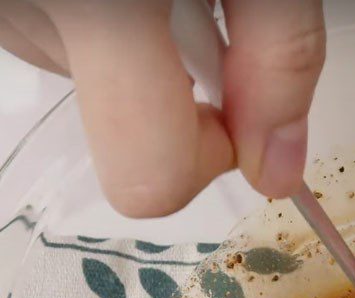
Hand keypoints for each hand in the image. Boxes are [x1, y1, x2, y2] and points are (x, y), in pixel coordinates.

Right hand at [0, 0, 325, 215]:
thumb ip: (282, 57)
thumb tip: (278, 170)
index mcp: (100, 11)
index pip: (151, 179)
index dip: (214, 160)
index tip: (241, 112)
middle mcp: (31, 19)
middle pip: (129, 142)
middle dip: (182, 98)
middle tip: (199, 13)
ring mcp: (6, 16)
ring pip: (100, 97)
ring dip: (146, 58)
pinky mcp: (3, 8)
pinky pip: (74, 55)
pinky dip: (114, 35)